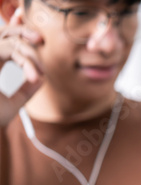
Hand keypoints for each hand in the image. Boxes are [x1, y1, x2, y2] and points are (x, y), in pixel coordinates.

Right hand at [0, 8, 43, 124]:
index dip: (18, 31)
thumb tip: (42, 78)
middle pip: (3, 33)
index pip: (4, 40)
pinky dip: (24, 60)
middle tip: (40, 40)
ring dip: (28, 53)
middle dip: (23, 31)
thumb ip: (26, 88)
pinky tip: (34, 76)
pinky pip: (7, 49)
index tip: (37, 36)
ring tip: (39, 72)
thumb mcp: (15, 101)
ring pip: (7, 40)